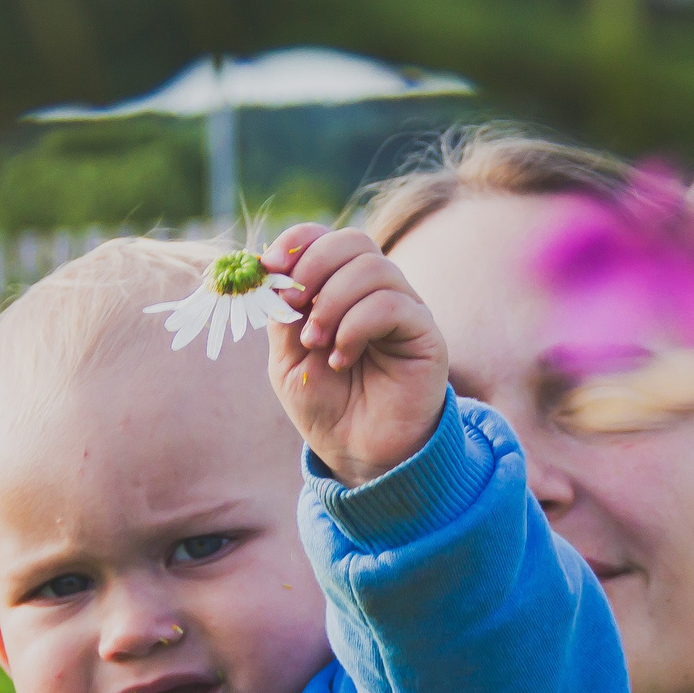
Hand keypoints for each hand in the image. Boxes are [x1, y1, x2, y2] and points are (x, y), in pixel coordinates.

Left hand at [263, 223, 447, 486]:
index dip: (297, 242)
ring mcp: (405, 309)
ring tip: (318, 343)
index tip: (268, 267)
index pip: (326, 237)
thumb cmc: (326, 406)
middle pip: (353, 241)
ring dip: (333, 303)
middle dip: (314, 266)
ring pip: (373, 268)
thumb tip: (272, 271)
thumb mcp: (287, 357)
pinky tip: (342, 359)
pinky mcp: (425, 333)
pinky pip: (392, 304)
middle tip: (295, 304)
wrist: (358, 454)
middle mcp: (377, 292)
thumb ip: (282, 313)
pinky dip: (357, 326)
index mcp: (342, 289)